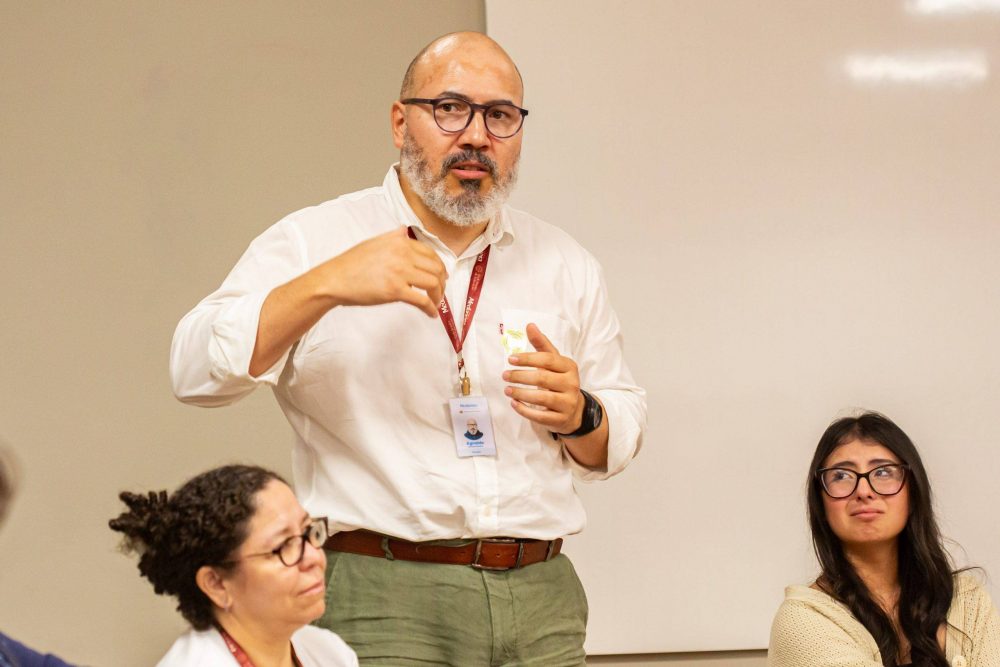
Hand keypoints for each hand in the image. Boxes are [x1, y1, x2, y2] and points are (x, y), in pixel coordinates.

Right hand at [321, 226, 446, 316]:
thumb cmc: (351, 264)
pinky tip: (431, 314)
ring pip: (433, 284)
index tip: (442, 277)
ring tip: (435, 303)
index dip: (440, 267)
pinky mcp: (395, 290)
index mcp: (399, 242)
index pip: (430, 254)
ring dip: (438, 296)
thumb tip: (404, 230)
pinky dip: (431, 308)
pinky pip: (423, 300)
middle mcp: (403, 254)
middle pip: (437, 268)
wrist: (334, 279)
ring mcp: (400, 272)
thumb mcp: (373, 242)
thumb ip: (392, 237)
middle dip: (442, 282)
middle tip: (440, 292)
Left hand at [502, 323, 585, 433]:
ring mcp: (568, 403)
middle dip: (520, 376)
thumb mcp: (554, 362)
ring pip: (542, 398)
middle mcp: (572, 384)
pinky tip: (514, 404)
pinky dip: (525, 410)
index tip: (510, 359)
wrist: (574, 410)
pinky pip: (541, 416)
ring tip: (507, 390)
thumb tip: (530, 325)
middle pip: (543, 378)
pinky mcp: (561, 419)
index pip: (548, 360)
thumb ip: (542, 345)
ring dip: (521, 393)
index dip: (528, 358)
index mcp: (569, 367)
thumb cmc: (559, 381)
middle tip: (504, 375)